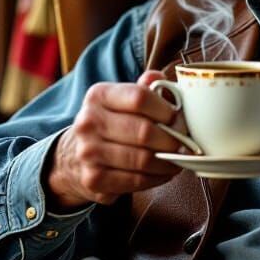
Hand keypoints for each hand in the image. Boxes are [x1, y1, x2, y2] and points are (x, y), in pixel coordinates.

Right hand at [45, 69, 190, 208]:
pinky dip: (157, 178)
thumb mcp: (121, 100)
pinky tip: (163, 172)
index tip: (180, 120)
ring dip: (169, 162)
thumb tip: (162, 78)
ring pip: (143, 159)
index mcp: (99, 95)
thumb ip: (144, 88)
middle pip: (144, 132)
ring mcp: (88, 153)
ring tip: (178, 159)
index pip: (140, 97)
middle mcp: (88, 122)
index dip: (167, 110)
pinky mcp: (94, 180)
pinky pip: (137, 181)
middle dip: (173, 140)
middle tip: (186, 143)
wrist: (73, 157)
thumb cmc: (110, 124)